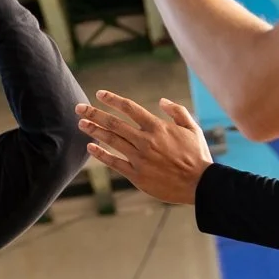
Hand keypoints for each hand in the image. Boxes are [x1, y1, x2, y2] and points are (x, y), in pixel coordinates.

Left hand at [78, 90, 211, 203]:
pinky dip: (101, 154)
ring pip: (111, 141)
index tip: (100, 94)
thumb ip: (177, 112)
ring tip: (81, 123)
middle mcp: (145, 140)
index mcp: (158, 127)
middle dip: (94, 113)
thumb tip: (162, 101)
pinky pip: (114, 162)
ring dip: (94, 130)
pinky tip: (90, 147)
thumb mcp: (193, 128)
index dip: (113, 100)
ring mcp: (139, 158)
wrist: (200, 184)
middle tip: (78, 107)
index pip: (130, 108)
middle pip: (114, 123)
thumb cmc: (197, 155)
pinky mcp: (136, 175)